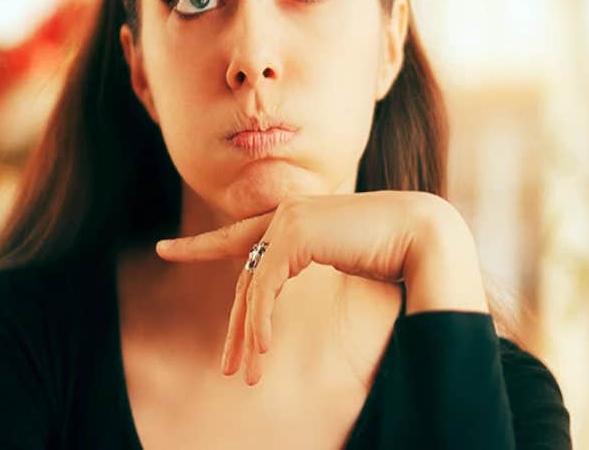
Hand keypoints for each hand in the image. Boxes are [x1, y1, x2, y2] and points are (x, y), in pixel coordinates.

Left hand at [153, 191, 483, 385]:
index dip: (200, 246)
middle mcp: (284, 214)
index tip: (165, 249)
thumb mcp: (343, 258)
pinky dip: (262, 320)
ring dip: (249, 334)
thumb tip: (291, 289)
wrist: (423, 233)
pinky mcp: (293, 232)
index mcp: (293, 219)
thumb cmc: (393, 250)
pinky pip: (266, 285)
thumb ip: (313, 262)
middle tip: (227, 366)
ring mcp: (286, 219)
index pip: (238, 238)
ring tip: (244, 375)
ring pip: (253, 286)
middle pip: (247, 278)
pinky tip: (262, 348)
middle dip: (237, 327)